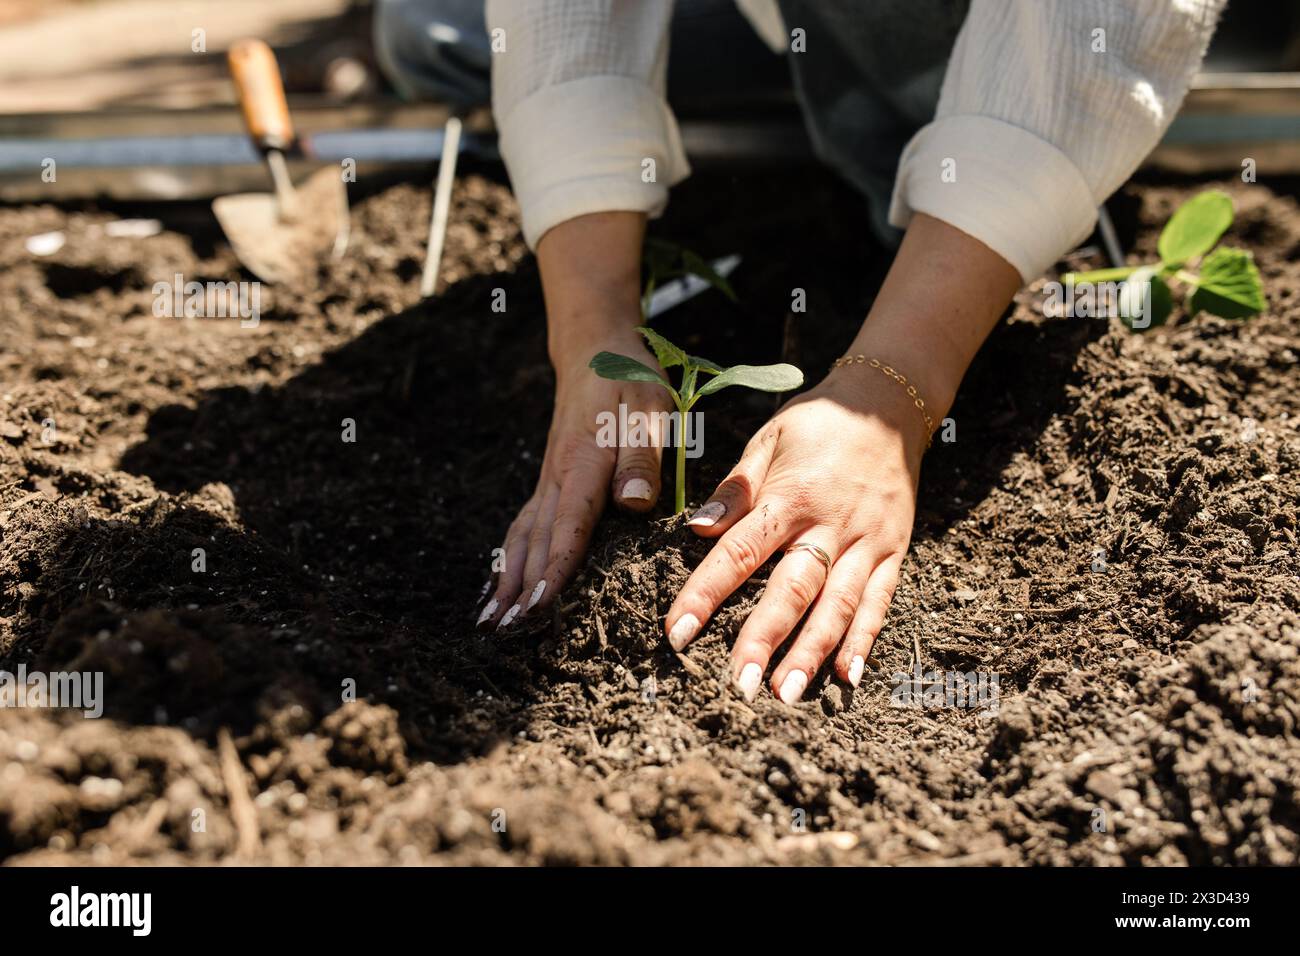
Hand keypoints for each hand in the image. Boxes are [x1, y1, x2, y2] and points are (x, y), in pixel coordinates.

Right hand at [478, 210, 658, 628]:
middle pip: (533, 541)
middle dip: (518, 588)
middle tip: (504, 631)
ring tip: (491, 620)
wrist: (595, 348)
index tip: (539, 606)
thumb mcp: (651, 409)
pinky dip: (508, 557)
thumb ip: (643, 456)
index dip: (554, 569)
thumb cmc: (630, 381)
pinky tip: (500, 581)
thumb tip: (635, 501)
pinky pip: (523, 524)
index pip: (568, 526)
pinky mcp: (549, 480)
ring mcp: (547, 479)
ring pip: (521, 536)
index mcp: (583, 464)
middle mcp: (557, 477)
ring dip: (506, 579)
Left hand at [662, 212, 1021, 702]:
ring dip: (812, 652)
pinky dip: (864, 640)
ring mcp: (867, 541)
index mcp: (792, 495)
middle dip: (765, 639)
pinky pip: (879, 601)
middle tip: (740, 685)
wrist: (890, 406)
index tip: (677, 632)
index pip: (740, 552)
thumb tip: (695, 530)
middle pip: (794, 589)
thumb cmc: (817, 424)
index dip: (706, 594)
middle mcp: (832, 524)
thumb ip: (734, 491)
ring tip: (786, 694)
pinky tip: (848, 678)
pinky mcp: (893, 551)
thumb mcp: (767, 442)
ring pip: (839, 605)